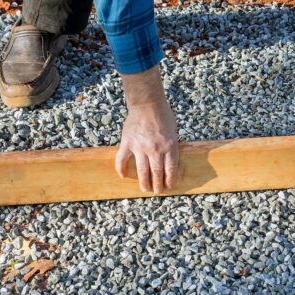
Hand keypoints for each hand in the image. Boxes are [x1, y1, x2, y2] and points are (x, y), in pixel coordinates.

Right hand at [115, 66, 179, 192]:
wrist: (147, 103)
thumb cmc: (163, 115)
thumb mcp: (173, 131)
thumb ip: (170, 146)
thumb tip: (168, 160)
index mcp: (169, 146)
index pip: (170, 169)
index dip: (170, 180)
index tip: (169, 186)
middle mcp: (155, 149)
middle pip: (157, 172)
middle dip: (157, 184)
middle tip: (157, 191)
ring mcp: (140, 147)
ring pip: (142, 170)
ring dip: (143, 182)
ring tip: (144, 189)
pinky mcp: (127, 143)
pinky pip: (122, 160)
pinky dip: (121, 169)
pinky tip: (123, 176)